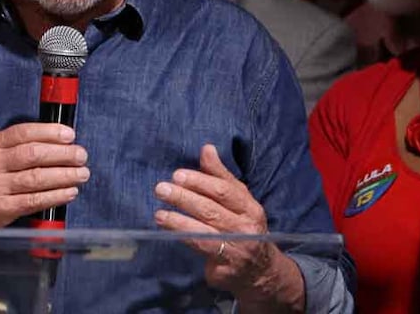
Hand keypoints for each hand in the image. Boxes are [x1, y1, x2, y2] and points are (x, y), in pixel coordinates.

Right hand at [0, 123, 88, 228]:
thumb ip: (14, 146)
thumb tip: (54, 142)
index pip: (24, 133)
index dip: (50, 132)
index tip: (70, 135)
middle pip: (34, 154)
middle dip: (63, 154)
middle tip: (81, 155)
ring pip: (37, 178)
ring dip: (65, 175)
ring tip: (81, 173)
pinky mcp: (1, 208)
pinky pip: (34, 200)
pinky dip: (56, 196)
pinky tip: (69, 192)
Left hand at [154, 144, 303, 309]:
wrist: (260, 270)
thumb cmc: (243, 226)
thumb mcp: (239, 200)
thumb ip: (220, 176)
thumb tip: (206, 149)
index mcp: (250, 207)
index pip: (225, 191)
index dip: (200, 181)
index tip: (177, 174)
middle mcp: (245, 228)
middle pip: (211, 210)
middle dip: (184, 198)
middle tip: (161, 189)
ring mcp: (236, 250)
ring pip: (204, 233)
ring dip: (178, 222)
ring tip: (159, 214)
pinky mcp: (225, 269)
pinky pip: (201, 252)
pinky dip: (184, 240)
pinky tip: (168, 233)